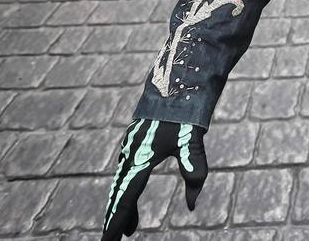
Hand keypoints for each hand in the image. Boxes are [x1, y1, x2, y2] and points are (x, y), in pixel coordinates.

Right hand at [102, 119, 207, 240]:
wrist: (175, 82)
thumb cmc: (183, 112)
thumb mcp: (192, 140)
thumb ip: (194, 170)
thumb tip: (192, 206)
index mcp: (139, 158)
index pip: (125, 198)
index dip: (116, 221)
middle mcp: (129, 155)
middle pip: (119, 194)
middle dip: (114, 219)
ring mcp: (129, 149)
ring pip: (121, 185)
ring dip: (121, 207)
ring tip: (124, 230)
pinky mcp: (134, 144)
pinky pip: (126, 176)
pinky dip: (126, 193)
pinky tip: (130, 204)